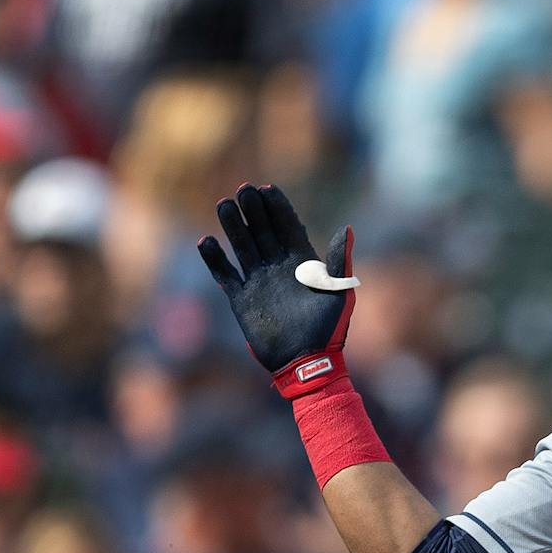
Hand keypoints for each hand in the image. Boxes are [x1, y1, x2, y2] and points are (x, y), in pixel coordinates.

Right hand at [197, 184, 359, 394]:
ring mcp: (259, 282)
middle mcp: (278, 268)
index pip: (288, 227)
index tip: (267, 188)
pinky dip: (216, 260)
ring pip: (243, 247)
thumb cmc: (329, 331)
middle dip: (254, 210)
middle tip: (243, 189)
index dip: (278, 208)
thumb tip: (345, 229)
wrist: (306, 364)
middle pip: (263, 231)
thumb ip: (339, 263)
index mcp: (303, 263)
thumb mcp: (339, 294)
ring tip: (224, 205)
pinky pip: (226, 275)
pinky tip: (206, 242)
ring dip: (233, 227)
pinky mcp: (242, 300)